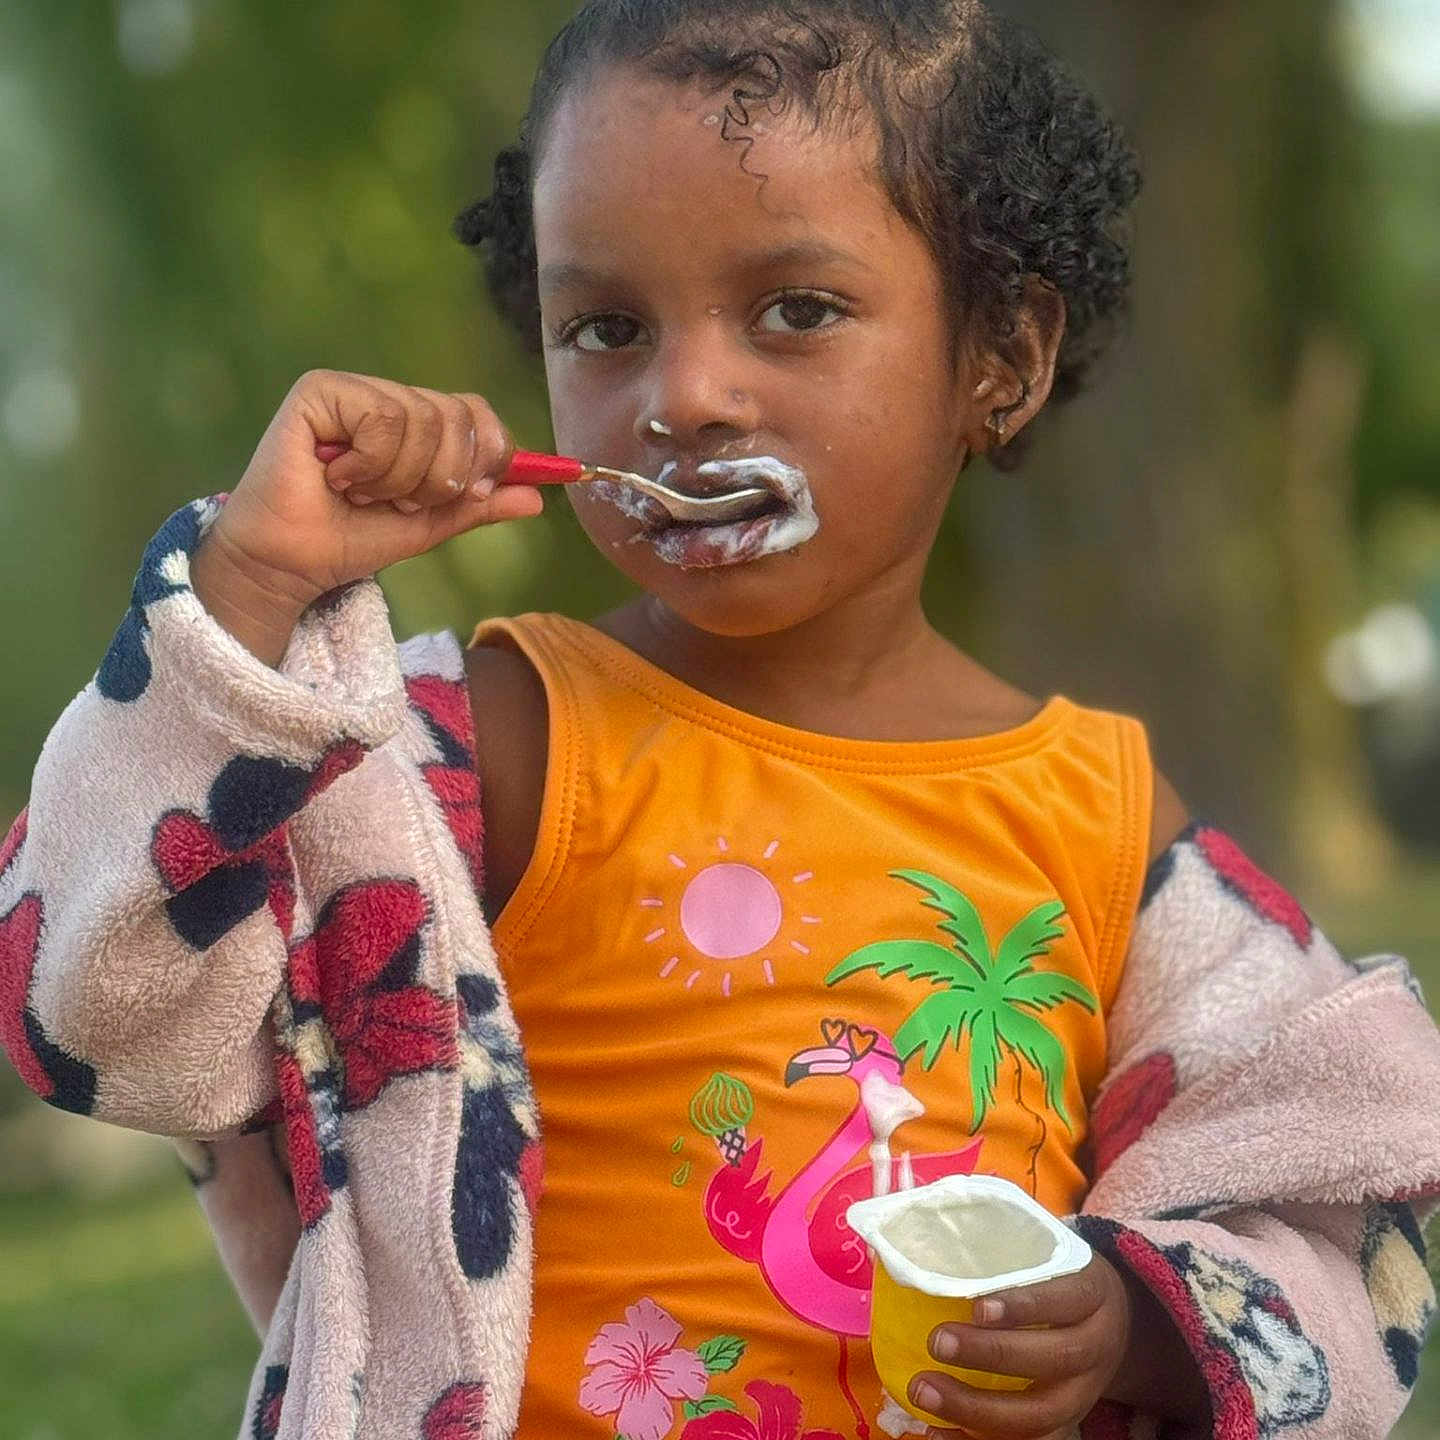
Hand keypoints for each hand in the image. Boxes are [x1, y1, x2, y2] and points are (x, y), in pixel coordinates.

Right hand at [202, 369, 543, 615]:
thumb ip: (478, 506)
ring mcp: (354, 390)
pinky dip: (371, 464)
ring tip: (362, 493)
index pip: (477, 413)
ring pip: (422, 418)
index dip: (489, 454)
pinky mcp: (321, 390)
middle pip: (458, 415)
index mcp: (416, 423)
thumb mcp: (430, 525)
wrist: (292, 564)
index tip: (470, 494)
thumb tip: (539, 498)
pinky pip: (383, 418)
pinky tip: (338, 477)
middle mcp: (388, 398)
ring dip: (400, 477)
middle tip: (399, 502)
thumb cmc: (350, 540)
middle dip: (441, 477)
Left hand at [909, 1254, 1131, 1439]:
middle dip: (991, 1354)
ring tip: (923, 1390)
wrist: (1116, 1322)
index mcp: (1092, 1294)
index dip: (1022, 1305)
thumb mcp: (1049, 1251)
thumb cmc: (1060, 1276)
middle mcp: (1095, 1348)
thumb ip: (1004, 1243)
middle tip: (937, 1341)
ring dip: (976, 1409)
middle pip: (1053, 1358)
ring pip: (1039, 1414)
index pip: (1063, 1299)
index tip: (976, 1305)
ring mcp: (1082, 1394)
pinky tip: (936, 1432)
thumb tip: (927, 1217)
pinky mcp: (1064, 1423)